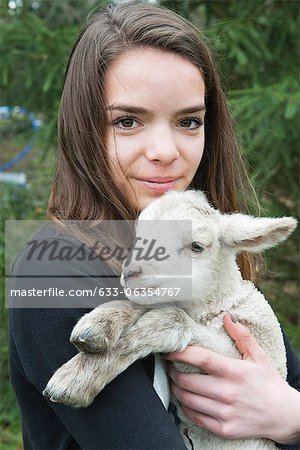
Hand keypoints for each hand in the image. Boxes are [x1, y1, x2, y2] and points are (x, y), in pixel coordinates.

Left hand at [165, 314, 299, 443]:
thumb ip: (242, 336)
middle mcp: (228, 392)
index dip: (180, 353)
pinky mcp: (224, 429)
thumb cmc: (268, 382)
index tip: (168, 350)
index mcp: (234, 371)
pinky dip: (185, 407)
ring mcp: (225, 412)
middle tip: (170, 367)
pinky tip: (185, 399)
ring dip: (176, 390)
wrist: (283, 415)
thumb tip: (227, 317)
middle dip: (173, 373)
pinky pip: (194, 417)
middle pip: (187, 381)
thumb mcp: (259, 356)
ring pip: (187, 400)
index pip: (201, 359)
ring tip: (175, 381)